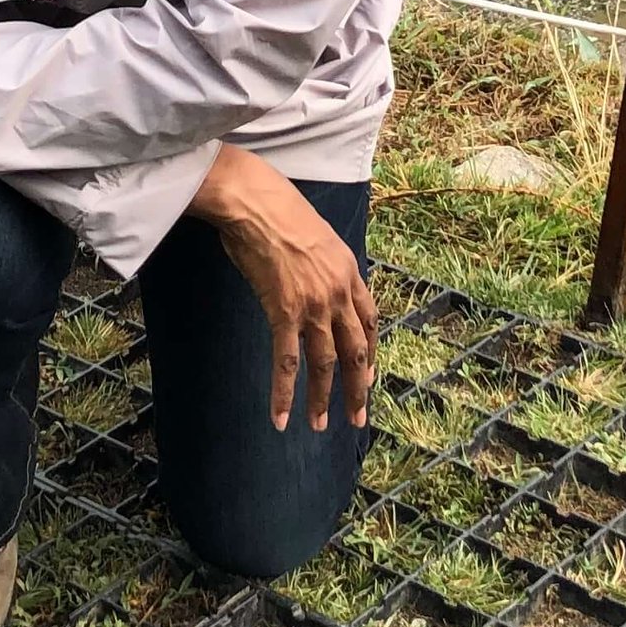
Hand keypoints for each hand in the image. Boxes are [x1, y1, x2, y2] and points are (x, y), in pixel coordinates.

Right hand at [192, 145, 376, 433]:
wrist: (254, 201)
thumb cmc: (277, 209)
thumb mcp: (317, 234)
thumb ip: (324, 264)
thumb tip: (317, 279)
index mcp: (349, 271)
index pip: (369, 322)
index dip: (370, 353)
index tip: (368, 375)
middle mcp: (338, 292)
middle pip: (355, 351)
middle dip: (357, 389)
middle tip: (357, 417)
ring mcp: (313, 304)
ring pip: (324, 363)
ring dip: (322, 399)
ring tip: (318, 425)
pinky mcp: (284, 311)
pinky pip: (286, 361)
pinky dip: (284, 393)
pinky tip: (281, 417)